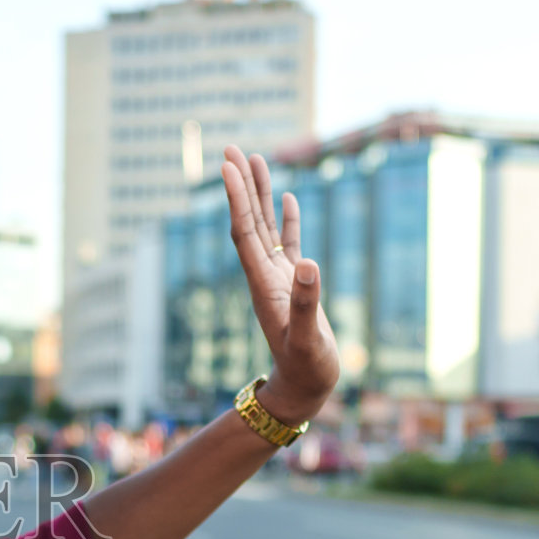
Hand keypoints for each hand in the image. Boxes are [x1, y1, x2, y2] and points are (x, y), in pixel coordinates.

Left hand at [219, 145, 339, 424]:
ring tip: (257, 158)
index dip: (236, 200)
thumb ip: (306, 304)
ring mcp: (278, 279)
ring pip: (264, 227)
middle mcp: (264, 277)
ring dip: (258, 194)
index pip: (244, 234)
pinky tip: (286, 196)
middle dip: (240, 186)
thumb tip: (307, 263)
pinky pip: (287, 243)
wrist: (304, 390)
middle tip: (232, 149)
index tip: (230, 167)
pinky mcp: (293, 284)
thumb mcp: (308, 339)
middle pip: (247, 222)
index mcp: (263, 285)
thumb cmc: (307, 369)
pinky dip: (286, 219)